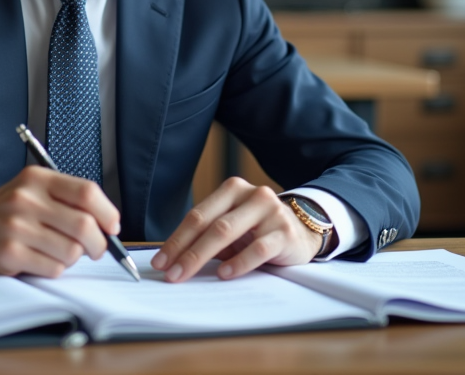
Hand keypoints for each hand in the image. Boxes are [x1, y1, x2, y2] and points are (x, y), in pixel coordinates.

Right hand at [0, 166, 120, 277]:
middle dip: (98, 244)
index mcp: (37, 178)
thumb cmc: (3, 211)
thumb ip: (66, 198)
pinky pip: (53, 268)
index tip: (112, 227)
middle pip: (84, 225)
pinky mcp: (9, 253)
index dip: (108, 213)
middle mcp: (26, 199)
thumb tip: (108, 223)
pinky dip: (54, 269)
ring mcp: (16, 226)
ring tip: (58, 252)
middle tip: (94, 249)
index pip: (87, 192)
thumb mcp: (31, 189)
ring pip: (72, 251)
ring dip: (73, 258)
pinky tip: (40, 260)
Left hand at [151, 177, 323, 282]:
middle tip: (170, 273)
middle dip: (185, 250)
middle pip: (210, 224)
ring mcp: (269, 211)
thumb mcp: (233, 228)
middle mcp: (251, 194)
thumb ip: (208, 237)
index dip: (176, 239)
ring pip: (229, 232)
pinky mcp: (285, 232)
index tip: (160, 262)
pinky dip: (238, 262)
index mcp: (232, 190)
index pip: (197, 215)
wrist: (304, 231)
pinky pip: (258, 248)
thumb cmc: (258, 232)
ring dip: (203, 256)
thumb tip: (173, 260)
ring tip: (187, 273)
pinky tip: (224, 273)